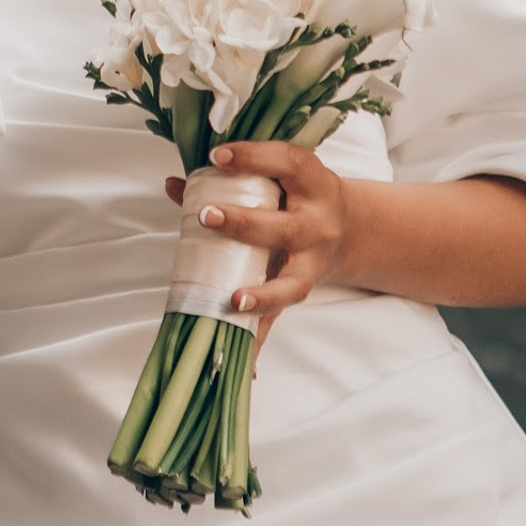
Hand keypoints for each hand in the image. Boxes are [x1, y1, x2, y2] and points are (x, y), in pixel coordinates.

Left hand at [163, 142, 350, 349]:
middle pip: (285, 228)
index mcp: (311, 183)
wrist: (353, 229)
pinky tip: (246, 368)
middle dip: (246, 224)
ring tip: (234, 301)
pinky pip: (278, 321)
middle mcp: (317, 224)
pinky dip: (259, 344)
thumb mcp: (278, 177)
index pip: (285, 162)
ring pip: (291, 283)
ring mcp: (312, 263)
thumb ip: (228, 180)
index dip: (253, 157)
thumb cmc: (299, 195)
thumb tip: (172, 184)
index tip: (217, 157)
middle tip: (207, 216)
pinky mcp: (300, 292)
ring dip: (263, 295)